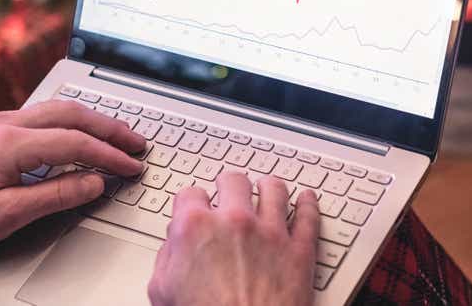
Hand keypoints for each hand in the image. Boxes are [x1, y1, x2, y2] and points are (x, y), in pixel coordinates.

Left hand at [0, 100, 144, 254]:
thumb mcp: (5, 216)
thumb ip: (55, 196)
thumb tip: (94, 183)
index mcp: (9, 144)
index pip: (75, 143)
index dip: (109, 155)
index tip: (132, 166)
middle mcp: (6, 123)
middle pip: (72, 115)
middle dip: (110, 128)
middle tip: (137, 142)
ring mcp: (0, 121)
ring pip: (59, 109)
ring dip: (93, 121)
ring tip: (118, 135)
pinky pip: (44, 115)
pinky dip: (73, 122)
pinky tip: (82, 132)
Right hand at [148, 172, 318, 305]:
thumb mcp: (162, 291)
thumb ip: (166, 258)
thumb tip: (173, 246)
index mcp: (196, 227)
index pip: (191, 194)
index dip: (192, 201)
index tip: (196, 206)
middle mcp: (234, 221)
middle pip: (233, 181)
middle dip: (229, 185)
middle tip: (229, 190)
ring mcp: (270, 233)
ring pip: (274, 190)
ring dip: (268, 186)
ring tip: (267, 187)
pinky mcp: (299, 250)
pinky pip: (309, 217)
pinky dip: (309, 205)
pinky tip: (306, 199)